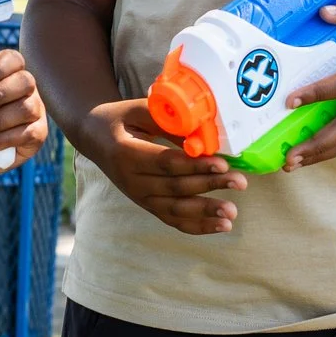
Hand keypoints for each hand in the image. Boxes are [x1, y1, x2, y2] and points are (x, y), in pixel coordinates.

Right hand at [80, 96, 245, 234]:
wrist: (95, 138)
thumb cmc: (121, 119)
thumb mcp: (138, 110)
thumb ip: (168, 121)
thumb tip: (203, 135)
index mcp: (126, 154)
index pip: (166, 163)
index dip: (195, 164)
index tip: (223, 163)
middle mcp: (131, 181)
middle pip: (175, 187)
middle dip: (209, 185)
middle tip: (240, 182)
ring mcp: (139, 197)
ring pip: (175, 209)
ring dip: (206, 212)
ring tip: (233, 213)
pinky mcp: (147, 206)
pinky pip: (173, 220)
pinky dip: (198, 226)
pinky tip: (222, 226)